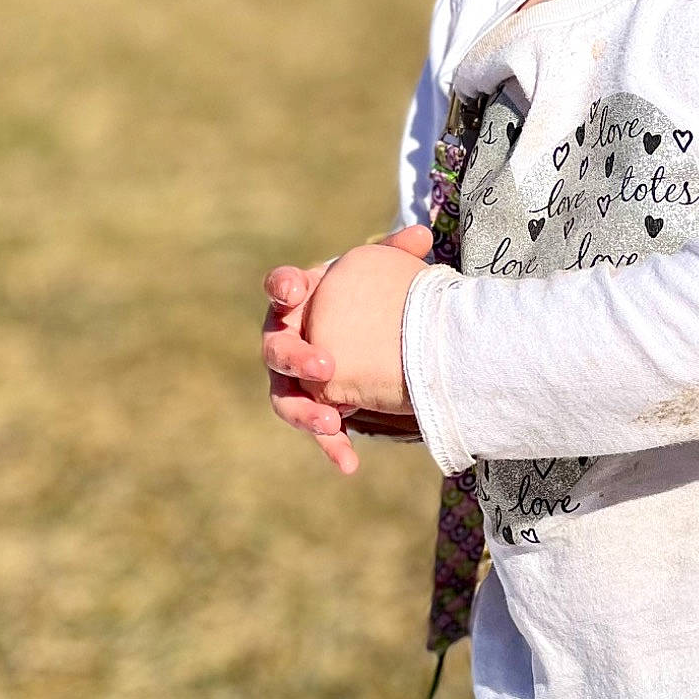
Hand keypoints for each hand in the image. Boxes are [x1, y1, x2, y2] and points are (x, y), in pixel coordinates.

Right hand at [263, 226, 431, 474]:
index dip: (283, 287)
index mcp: (297, 298)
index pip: (279, 287)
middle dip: (296, 358)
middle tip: (324, 366)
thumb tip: (422, 234)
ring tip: (329, 423)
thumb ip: (396, 256)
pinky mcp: (310, 408)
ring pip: (285, 397)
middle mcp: (284, 338)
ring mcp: (292, 379)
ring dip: (304, 412)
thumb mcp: (381, 277)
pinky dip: (331, 445)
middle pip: (276, 347)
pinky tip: (349, 464)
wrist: (369, 338)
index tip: (294, 290)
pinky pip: (315, 429)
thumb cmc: (367, 299)